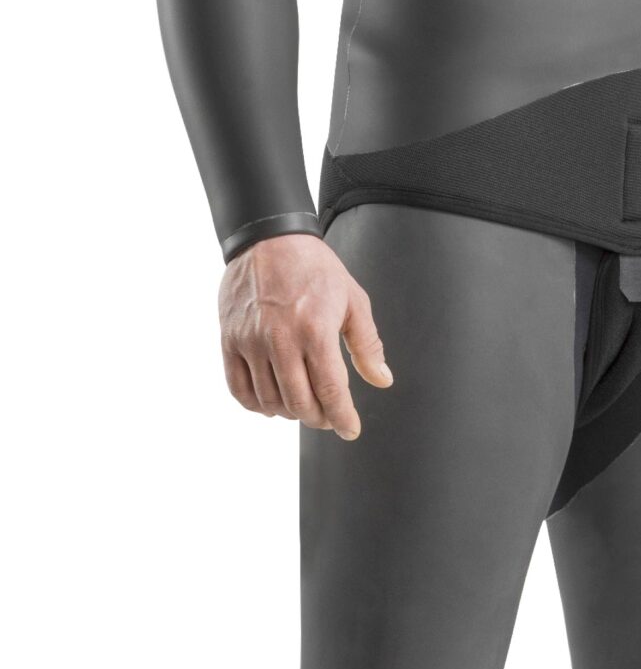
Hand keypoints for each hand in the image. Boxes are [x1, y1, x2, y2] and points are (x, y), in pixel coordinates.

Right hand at [218, 232, 393, 437]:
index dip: (343, 418)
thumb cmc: (314, 268)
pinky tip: (272, 401)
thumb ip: (367, 344)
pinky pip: (238, 389)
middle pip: (299, 402)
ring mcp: (250, 341)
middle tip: (328, 416)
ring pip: (269, 400)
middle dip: (319, 418)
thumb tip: (382, 380)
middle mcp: (280, 339)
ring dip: (290, 412)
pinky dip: (256, 405)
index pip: (330, 390)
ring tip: (303, 405)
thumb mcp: (353, 300)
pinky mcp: (229, 340)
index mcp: (315, 329)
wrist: (268, 239)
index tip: (350, 429)